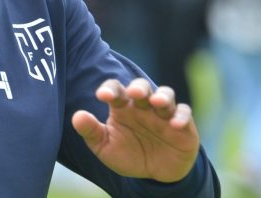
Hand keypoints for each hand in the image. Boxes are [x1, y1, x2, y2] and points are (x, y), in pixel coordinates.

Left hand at [71, 78, 199, 182]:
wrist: (155, 175)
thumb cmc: (128, 154)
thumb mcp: (105, 147)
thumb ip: (91, 132)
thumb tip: (76, 116)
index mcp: (122, 107)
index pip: (115, 89)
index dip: (109, 89)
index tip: (102, 96)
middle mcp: (143, 106)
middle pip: (142, 86)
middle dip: (138, 87)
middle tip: (134, 93)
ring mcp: (163, 113)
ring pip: (166, 95)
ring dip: (162, 96)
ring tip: (157, 102)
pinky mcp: (183, 125)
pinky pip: (184, 113)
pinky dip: (181, 116)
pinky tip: (175, 124)